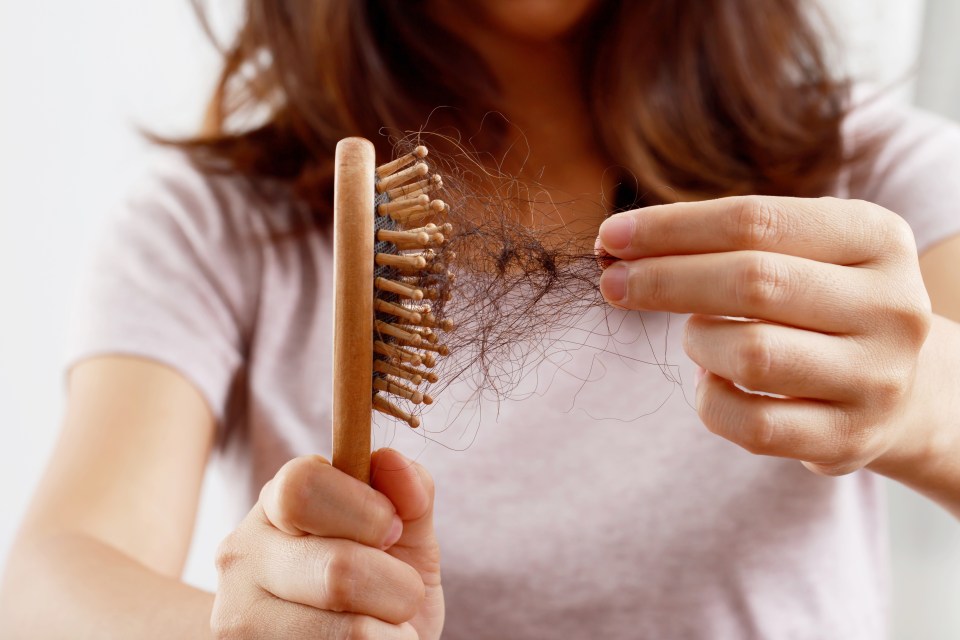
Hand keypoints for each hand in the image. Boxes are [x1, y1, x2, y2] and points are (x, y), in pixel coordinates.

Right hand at [210, 449, 442, 638]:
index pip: (302, 486)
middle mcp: (244, 553)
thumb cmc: (381, 582)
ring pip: (349, 631)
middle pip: (335, 569)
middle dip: (395, 584)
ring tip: (388, 625)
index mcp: (278, 500)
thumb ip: (409, 495)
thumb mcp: (404, 535)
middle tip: (405, 592)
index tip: (392, 531)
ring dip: (393, 629)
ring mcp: (240, 615)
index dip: (364, 510)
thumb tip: (392, 460)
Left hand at [597, 196, 932, 475]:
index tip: (610, 236)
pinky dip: (711, 399)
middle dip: (664, 280)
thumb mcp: (798, 250)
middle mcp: (892, 306)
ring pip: (751, 355)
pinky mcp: (849, 438)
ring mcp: (876, 378)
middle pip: (753, 282)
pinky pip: (750, 423)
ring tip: (698, 334)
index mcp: (875, 238)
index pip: (755, 221)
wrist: (899, 386)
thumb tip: (618, 243)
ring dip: (698, 341)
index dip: (671, 228)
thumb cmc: (819, 301)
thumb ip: (723, 240)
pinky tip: (714, 380)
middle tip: (612, 283)